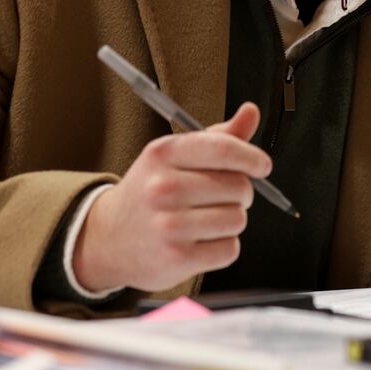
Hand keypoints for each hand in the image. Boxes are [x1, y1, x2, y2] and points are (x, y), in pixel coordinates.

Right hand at [73, 102, 270, 292]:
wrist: (108, 237)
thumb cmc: (151, 191)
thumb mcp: (175, 157)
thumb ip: (219, 137)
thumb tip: (251, 111)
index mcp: (164, 153)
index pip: (224, 149)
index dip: (252, 157)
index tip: (262, 166)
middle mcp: (163, 187)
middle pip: (238, 186)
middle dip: (241, 192)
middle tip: (223, 197)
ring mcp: (169, 225)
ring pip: (238, 219)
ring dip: (232, 220)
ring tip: (208, 220)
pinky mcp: (176, 258)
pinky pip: (229, 249)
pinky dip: (224, 246)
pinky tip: (202, 241)